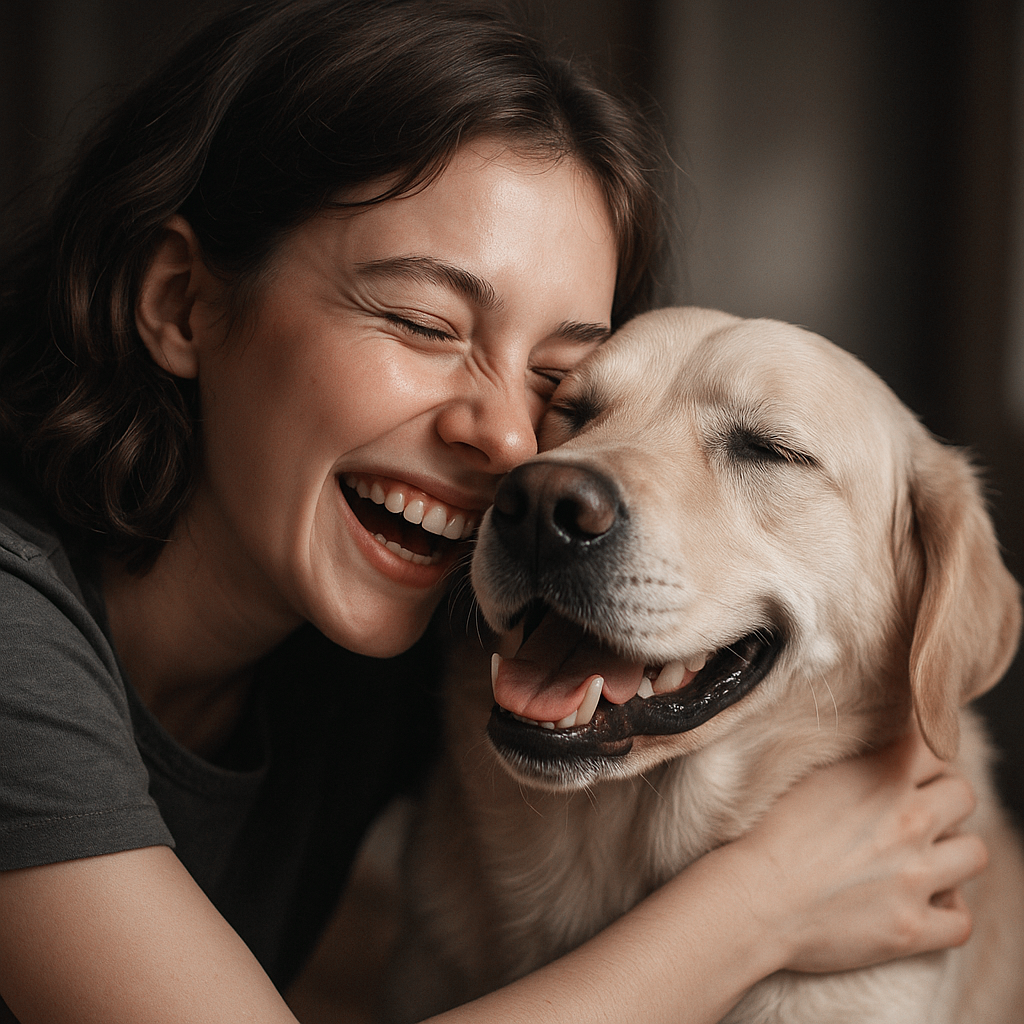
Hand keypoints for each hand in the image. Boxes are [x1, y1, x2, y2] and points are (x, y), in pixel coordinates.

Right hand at [723, 726, 987, 973]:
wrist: (755, 897)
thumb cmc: (769, 836)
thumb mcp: (812, 778)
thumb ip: (857, 765)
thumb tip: (882, 753)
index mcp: (881, 778)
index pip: (934, 747)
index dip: (923, 758)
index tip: (911, 770)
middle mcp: (909, 822)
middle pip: (963, 795)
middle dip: (943, 800)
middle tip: (916, 813)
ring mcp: (915, 876)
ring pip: (975, 853)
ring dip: (951, 853)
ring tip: (921, 858)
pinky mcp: (913, 927)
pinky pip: (961, 919)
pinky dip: (947, 912)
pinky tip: (922, 902)